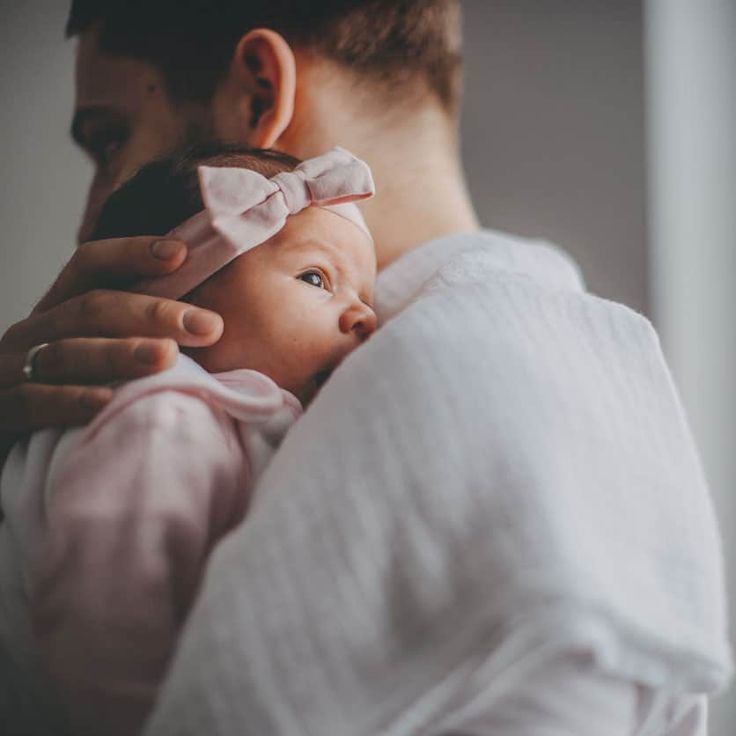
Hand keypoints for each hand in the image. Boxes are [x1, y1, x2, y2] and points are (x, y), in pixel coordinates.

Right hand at [0, 236, 223, 460]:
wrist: (13, 455)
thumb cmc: (75, 400)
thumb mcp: (105, 362)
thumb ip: (143, 339)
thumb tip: (212, 326)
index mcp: (60, 312)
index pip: (90, 265)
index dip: (132, 253)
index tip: (182, 253)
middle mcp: (33, 333)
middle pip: (91, 307)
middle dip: (153, 313)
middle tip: (208, 326)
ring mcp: (10, 369)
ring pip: (66, 352)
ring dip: (119, 352)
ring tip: (167, 357)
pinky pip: (32, 401)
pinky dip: (71, 400)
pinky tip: (108, 402)